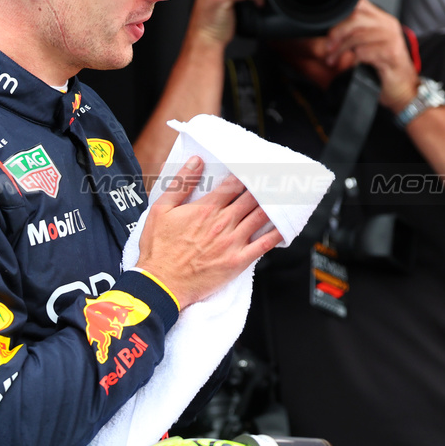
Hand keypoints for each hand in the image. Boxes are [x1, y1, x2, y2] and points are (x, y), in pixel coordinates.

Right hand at [135, 157, 281, 305]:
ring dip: (274, 205)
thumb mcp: (160, 209)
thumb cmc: (158, 249)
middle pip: (251, 199)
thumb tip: (196, 161)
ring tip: (285, 195)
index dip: (248, 175)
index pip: (233, 185)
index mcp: (206, 209)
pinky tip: (286, 226)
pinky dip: (276, 234)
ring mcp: (232, 243)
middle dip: (265, 187)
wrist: (161, 284)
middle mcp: (223, 223)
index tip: (257, 168)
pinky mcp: (237, 262)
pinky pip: (263, 246)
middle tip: (277, 178)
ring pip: (260, 218)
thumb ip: (181, 184)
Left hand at [322, 0, 418, 112]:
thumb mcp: (371, 46)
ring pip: (357, 36)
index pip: (360, 3)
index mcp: (383, 20)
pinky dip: (353, 59)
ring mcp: (391, 38)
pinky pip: (364, 52)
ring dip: (341, 49)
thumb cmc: (387, 68)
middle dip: (337, 32)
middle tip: (329, 45)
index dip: (342, 12)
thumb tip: (333, 30)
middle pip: (356, 17)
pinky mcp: (390, 53)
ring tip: (332, 59)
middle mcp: (388, 25)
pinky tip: (351, 64)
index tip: (329, 26)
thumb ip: (357, 33)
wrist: (404, 88)